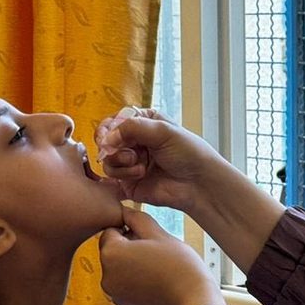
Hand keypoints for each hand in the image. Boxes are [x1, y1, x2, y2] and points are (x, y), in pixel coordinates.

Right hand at [95, 107, 228, 212]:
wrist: (199, 183)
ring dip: (121, 161)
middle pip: (105, 140)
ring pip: (107, 159)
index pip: (114, 120)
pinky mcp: (129, 182)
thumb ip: (132, 127)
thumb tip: (106, 139)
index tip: (109, 134)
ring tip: (141, 166)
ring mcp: (131, 162)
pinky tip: (140, 174)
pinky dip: (123, 175)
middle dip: (113, 146)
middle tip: (128, 152)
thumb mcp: (162, 130)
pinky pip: (112, 177)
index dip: (108, 128)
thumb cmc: (188, 153)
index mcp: (143, 123)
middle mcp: (134, 142)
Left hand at [99, 207, 226, 304]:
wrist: (193, 303)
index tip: (148, 237)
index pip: (110, 231)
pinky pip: (125, 287)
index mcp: (111, 253)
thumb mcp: (159, 234)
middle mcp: (106, 275)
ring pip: (119, 270)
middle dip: (129, 249)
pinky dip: (136, 283)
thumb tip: (125, 212)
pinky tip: (156, 283)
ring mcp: (114, 294)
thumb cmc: (179, 266)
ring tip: (157, 268)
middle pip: (113, 252)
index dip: (129, 230)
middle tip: (155, 252)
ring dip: (132, 265)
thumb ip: (137, 219)